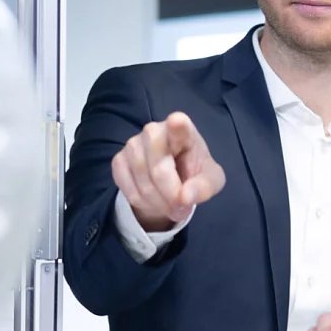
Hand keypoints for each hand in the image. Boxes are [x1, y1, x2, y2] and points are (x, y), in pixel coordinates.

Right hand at [112, 112, 225, 231]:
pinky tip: (155, 202)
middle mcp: (154, 131)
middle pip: (158, 167)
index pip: (178, 124)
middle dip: (170, 193)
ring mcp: (133, 144)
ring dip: (159, 203)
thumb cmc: (194, 172)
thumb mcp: (211, 180)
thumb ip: (205, 187)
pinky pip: (128, 190)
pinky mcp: (119, 160)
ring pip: (142, 181)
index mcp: (183, 131)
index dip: (177, 125)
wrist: (173, 179)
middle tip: (182, 207)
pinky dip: (143, 203)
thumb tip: (185, 197)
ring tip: (172, 208)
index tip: (176, 122)